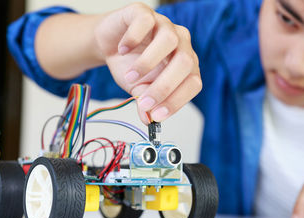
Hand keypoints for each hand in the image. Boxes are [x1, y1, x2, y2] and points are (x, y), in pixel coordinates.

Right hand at [94, 3, 201, 123]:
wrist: (110, 44)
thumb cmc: (130, 66)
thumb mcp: (139, 90)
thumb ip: (146, 104)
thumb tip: (149, 120)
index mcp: (185, 65)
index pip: (193, 83)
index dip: (177, 101)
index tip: (157, 115)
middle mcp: (180, 43)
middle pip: (185, 63)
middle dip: (164, 87)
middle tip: (144, 102)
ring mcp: (164, 25)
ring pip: (169, 40)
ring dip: (147, 64)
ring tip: (129, 77)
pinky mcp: (144, 12)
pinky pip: (146, 21)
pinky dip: (133, 39)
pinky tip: (122, 50)